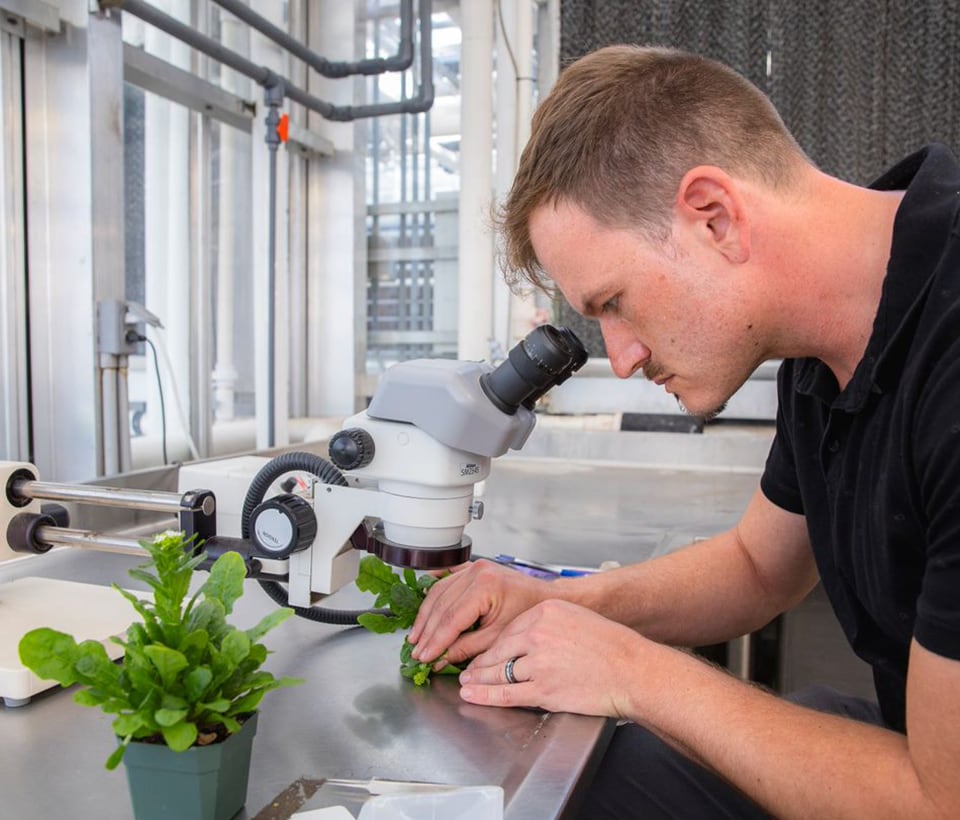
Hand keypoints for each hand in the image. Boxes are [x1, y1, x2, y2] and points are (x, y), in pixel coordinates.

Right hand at [408, 559, 551, 665]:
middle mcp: (476, 572)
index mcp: (485, 587)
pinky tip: (422, 604)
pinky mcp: (472, 568)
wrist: (546, 597)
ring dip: (425, 616)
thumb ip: (468, 648)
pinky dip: (433, 594)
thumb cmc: (529, 615)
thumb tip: (441, 660)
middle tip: (416, 651)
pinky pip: (446, 579)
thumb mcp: (498, 637)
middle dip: (426, 631)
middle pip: (441, 605)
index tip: (423, 657)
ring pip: (438, 592)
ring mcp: (473, 567)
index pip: (451, 618)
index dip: (435, 641)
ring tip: (416, 636)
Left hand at [456, 599, 649, 719]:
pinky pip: (506, 694)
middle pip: (498, 650)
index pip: (507, 629)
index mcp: (545, 612)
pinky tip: (472, 694)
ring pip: (498, 672)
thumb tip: (522, 635)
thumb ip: (547, 623)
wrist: (632, 670)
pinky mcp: (543, 689)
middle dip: (479, 662)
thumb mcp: (575, 617)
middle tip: (466, 668)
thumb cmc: (611, 646)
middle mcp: (538, 634)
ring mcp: (539, 663)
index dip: (491, 643)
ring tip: (467, 682)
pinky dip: (485, 696)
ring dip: (478, 679)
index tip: (482, 650)